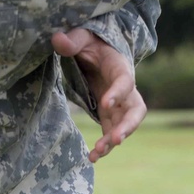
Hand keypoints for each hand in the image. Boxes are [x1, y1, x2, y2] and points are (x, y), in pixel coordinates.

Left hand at [51, 28, 146, 162]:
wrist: (99, 52)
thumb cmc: (92, 42)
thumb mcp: (82, 36)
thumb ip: (72, 40)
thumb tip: (57, 40)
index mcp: (120, 67)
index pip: (125, 81)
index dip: (118, 93)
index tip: (104, 104)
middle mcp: (126, 89)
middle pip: (136, 110)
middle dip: (128, 126)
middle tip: (116, 139)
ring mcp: (120, 105)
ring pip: (124, 126)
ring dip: (113, 140)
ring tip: (97, 153)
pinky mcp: (110, 116)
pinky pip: (111, 133)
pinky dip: (105, 146)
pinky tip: (92, 157)